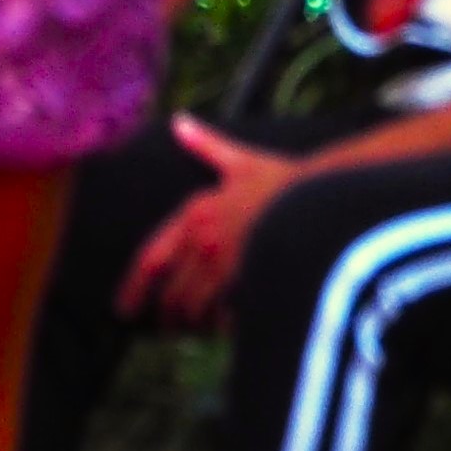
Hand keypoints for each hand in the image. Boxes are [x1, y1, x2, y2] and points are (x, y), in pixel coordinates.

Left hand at [116, 120, 290, 324]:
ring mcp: (228, 265)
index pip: (151, 258)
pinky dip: (224, 326)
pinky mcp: (252, 285)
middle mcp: (205, 242)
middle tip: (165, 327)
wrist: (328, 200)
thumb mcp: (241, 161)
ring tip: (198, 328)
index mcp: (195, 214)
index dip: (133, 287)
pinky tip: (229, 327)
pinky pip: (227, 319)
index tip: (122, 309)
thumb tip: (179, 122)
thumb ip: (206, 145)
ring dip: (195, 322)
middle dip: (166, 314)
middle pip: (171, 293)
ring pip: (197, 309)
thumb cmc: (286, 181)